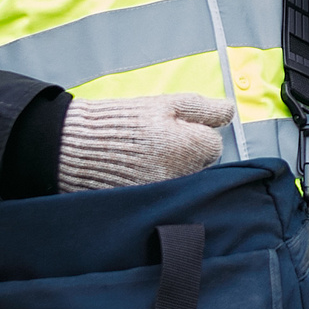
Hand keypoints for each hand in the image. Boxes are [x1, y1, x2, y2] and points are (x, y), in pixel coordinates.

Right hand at [57, 92, 239, 191]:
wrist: (78, 147)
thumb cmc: (122, 121)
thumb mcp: (165, 104)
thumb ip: (203, 108)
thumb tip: (230, 110)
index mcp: (190, 147)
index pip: (214, 145)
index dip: (196, 134)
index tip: (175, 130)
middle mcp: (182, 175)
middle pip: (201, 166)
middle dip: (188, 154)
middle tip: (159, 144)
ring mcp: (166, 192)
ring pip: (185, 181)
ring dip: (174, 170)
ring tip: (147, 157)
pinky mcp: (150, 204)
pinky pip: (167, 194)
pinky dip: (158, 184)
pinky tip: (140, 172)